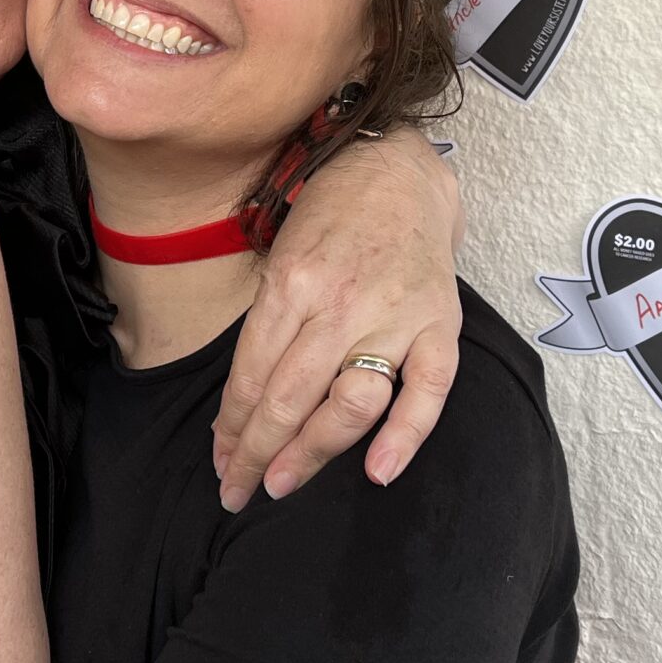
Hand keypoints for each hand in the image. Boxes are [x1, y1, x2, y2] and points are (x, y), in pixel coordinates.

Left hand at [218, 127, 463, 508]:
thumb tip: (242, 401)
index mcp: (291, 284)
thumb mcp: (281, 256)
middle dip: (257, 453)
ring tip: (283, 485)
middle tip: (238, 491)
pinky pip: (427, 392)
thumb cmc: (331, 215)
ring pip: (347, 403)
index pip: (252, 375)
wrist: (400, 171)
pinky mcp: (441, 325)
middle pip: (289, 398)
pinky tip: (377, 471)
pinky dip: (405, 436)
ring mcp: (394, 316)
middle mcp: (340, 303)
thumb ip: (268, 324)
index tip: (220, 461)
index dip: (232, 427)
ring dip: (311, 453)